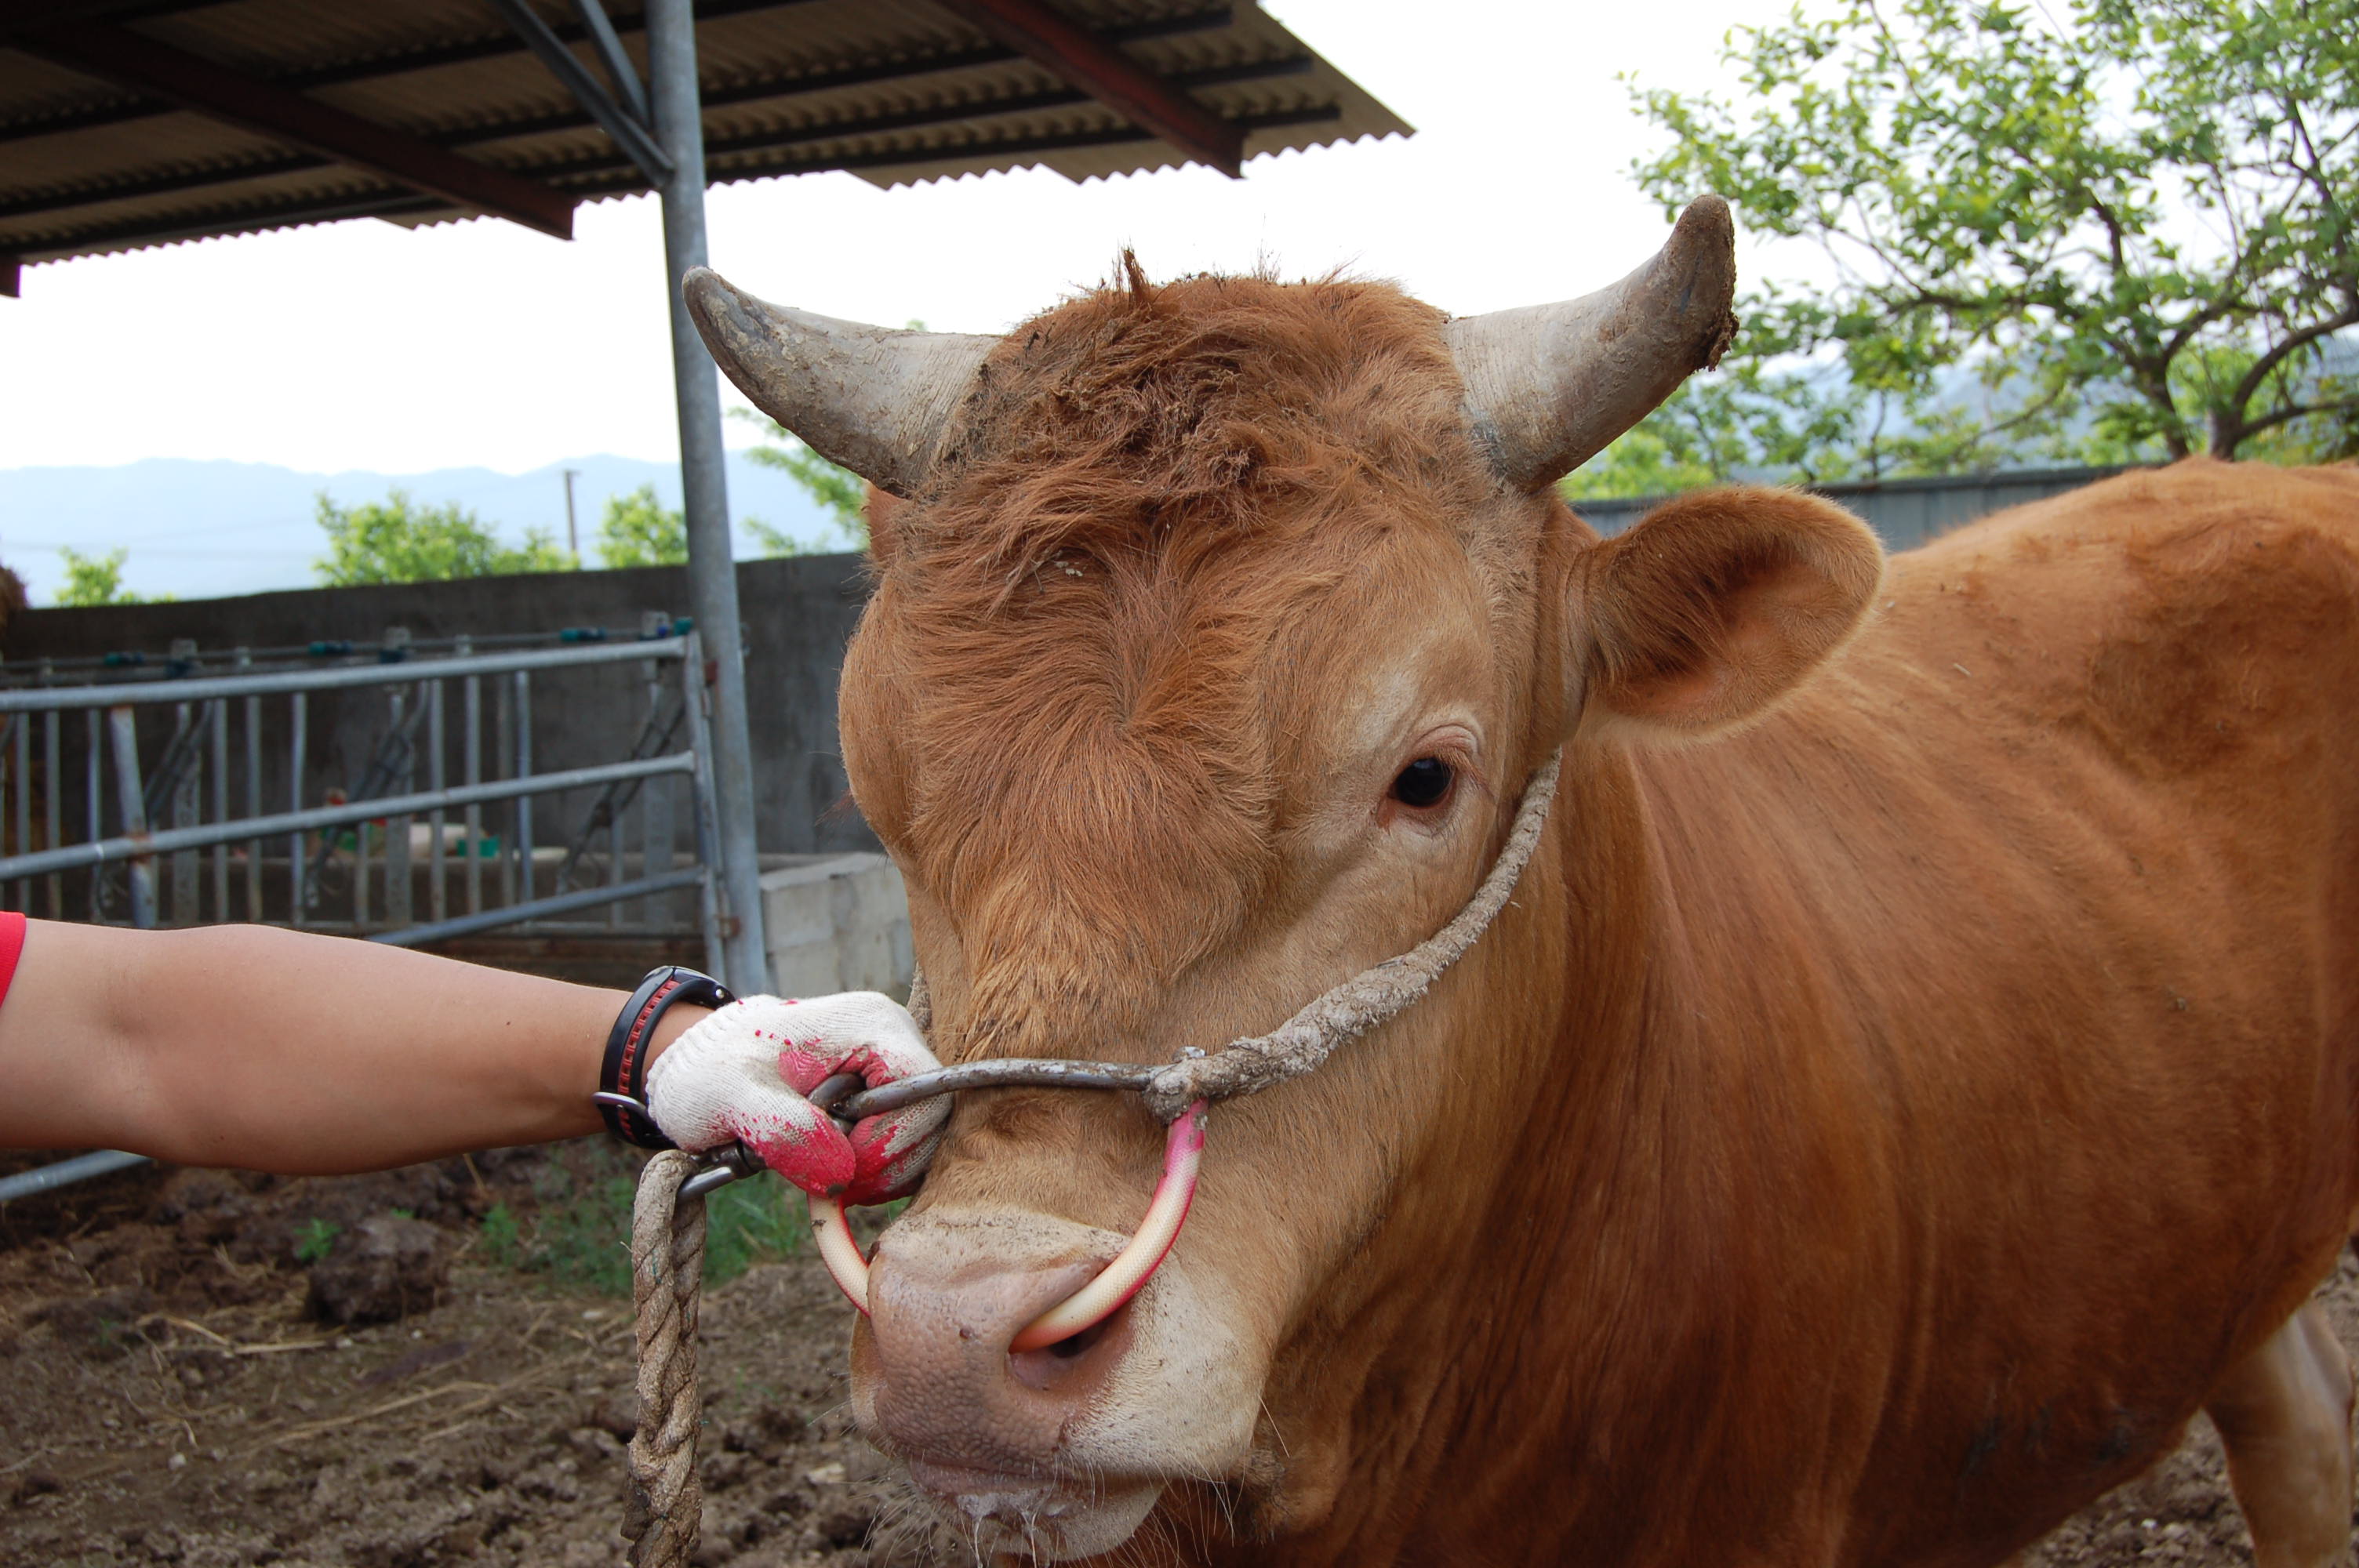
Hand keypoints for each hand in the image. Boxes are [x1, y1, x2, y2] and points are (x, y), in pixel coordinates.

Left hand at [644, 991, 946, 1201]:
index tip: (841, 1171)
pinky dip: (877, 1172)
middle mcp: (896, 1041)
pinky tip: (838, 1173)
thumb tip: (840, 1171)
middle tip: (832, 1184)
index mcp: (871, 1024)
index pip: (923, 1093)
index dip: (889, 1143)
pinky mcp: (888, 1098)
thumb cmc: (713, 1071)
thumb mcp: (732, 1097)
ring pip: (924, 1139)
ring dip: (880, 1173)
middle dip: (885, 1165)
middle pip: (932, 1121)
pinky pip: (906, 1146)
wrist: (703, 1068)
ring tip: (826, 1175)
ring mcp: (894, 1071)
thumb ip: (783, 1129)